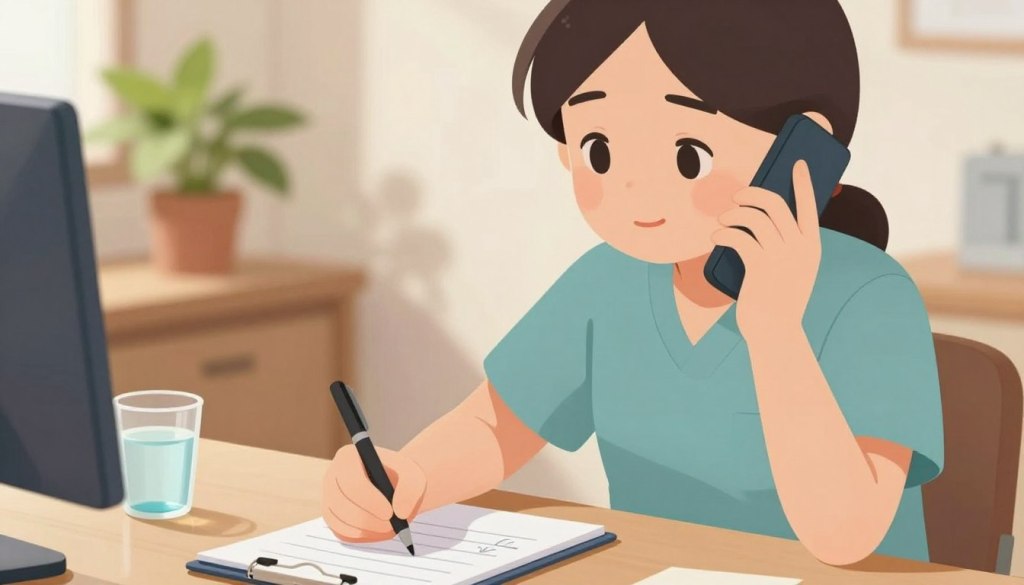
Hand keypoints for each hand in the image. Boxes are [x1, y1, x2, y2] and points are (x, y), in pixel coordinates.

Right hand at [322, 444, 426, 542]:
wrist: (395, 486)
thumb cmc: (402, 478)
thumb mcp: (414, 477)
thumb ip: (410, 490)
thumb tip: (399, 512)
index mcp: (348, 457)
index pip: (351, 480)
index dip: (369, 499)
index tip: (390, 513)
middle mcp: (332, 477)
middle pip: (341, 502)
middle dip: (368, 518)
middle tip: (392, 526)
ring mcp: (330, 499)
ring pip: (342, 520)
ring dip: (368, 529)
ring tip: (391, 527)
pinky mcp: (333, 519)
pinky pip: (342, 533)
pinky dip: (362, 537)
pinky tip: (380, 531)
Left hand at [711, 160, 820, 343]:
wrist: (776, 331)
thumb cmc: (779, 298)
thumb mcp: (792, 269)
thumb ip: (786, 245)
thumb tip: (762, 215)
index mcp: (812, 246)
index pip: (810, 205)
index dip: (803, 182)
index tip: (797, 163)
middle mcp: (800, 248)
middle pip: (775, 204)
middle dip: (752, 194)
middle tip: (737, 197)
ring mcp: (781, 256)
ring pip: (754, 218)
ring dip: (733, 215)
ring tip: (722, 222)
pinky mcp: (760, 266)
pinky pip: (738, 237)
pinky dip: (723, 234)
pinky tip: (715, 238)